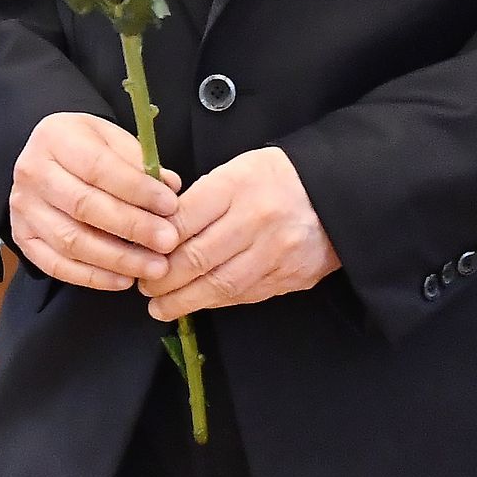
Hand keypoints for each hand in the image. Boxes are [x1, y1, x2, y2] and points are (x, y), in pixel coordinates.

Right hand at [9, 112, 182, 291]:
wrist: (47, 157)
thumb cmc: (85, 146)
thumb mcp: (111, 138)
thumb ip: (140, 161)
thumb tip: (170, 186)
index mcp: (55, 137)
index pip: (99, 167)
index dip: (137, 189)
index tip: (170, 206)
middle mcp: (32, 172)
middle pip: (84, 206)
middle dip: (132, 227)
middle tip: (168, 242)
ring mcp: (23, 208)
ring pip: (71, 241)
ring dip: (117, 259)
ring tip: (154, 267)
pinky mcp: (22, 238)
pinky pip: (57, 266)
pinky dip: (92, 277)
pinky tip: (124, 279)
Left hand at [137, 145, 340, 318]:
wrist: (336, 193)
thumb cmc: (276, 177)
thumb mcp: (237, 170)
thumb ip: (203, 199)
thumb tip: (163, 231)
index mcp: (239, 184)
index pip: (185, 218)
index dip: (156, 242)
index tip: (140, 253)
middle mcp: (257, 219)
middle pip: (197, 257)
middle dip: (163, 279)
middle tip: (145, 287)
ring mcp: (276, 252)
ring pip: (219, 285)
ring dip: (184, 301)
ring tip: (161, 306)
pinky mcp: (290, 277)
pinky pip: (244, 296)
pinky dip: (216, 302)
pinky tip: (197, 303)